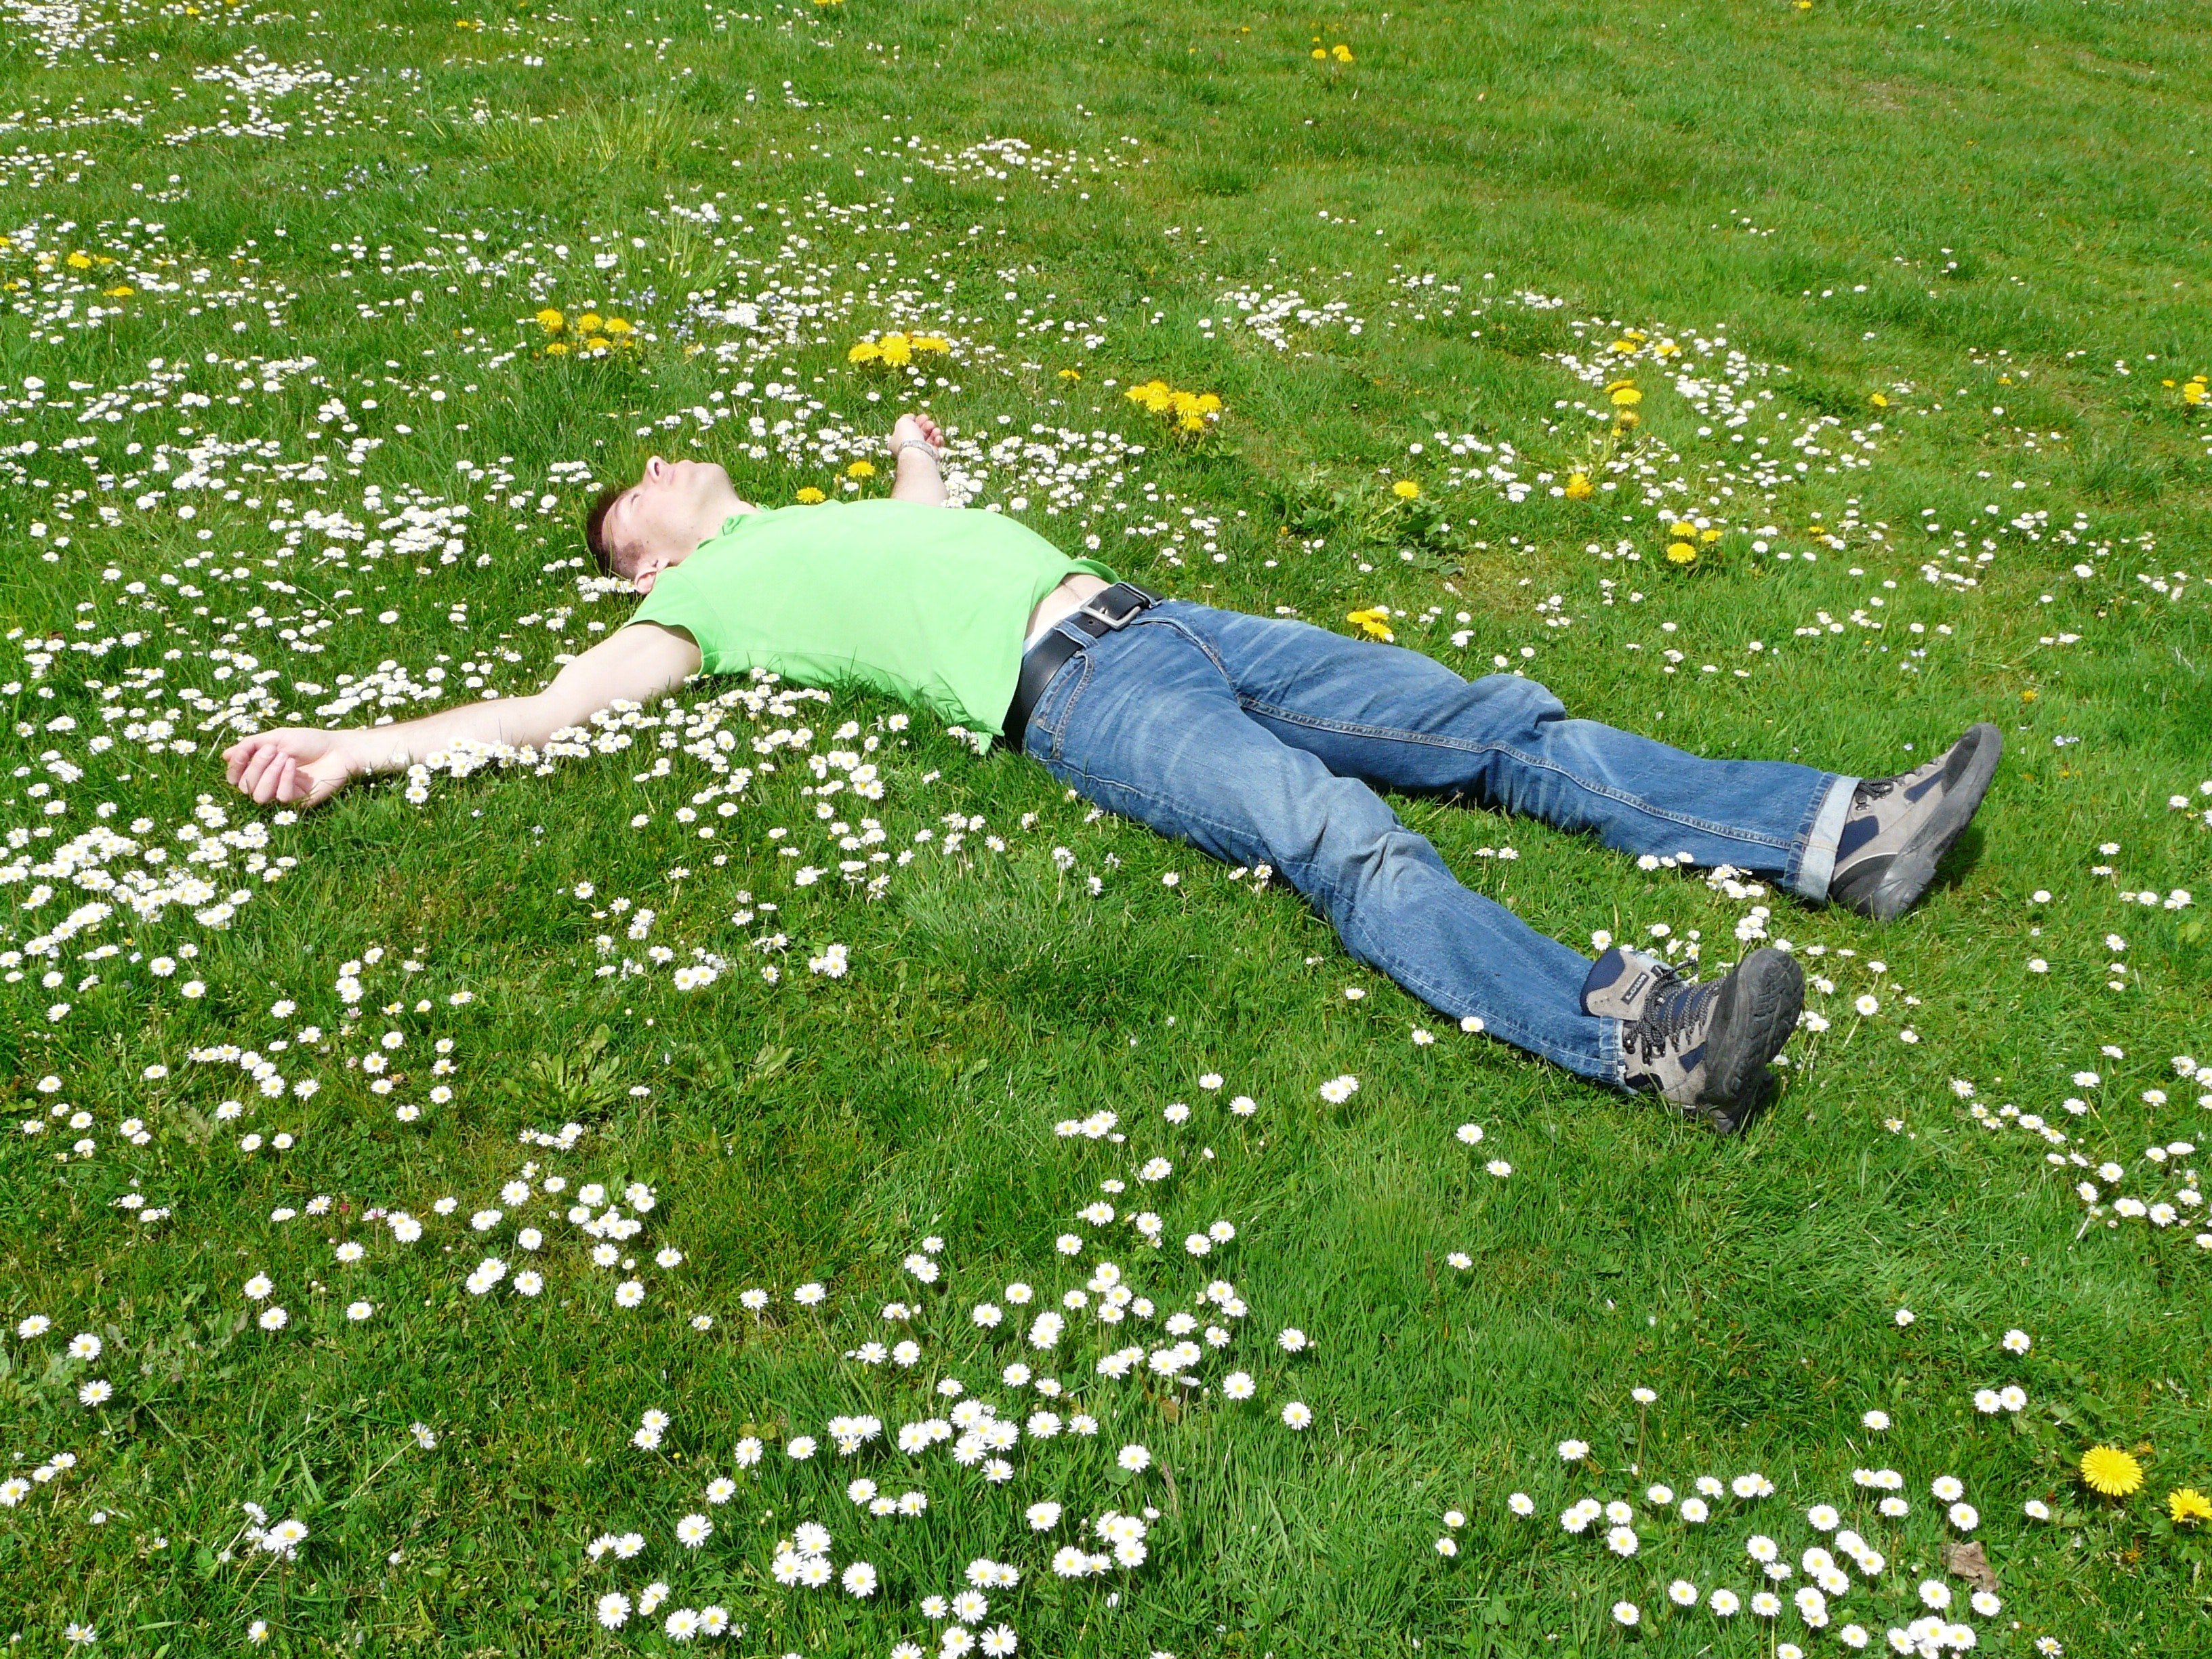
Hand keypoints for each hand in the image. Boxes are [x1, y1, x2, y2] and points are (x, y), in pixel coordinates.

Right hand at [221, 728, 357, 809]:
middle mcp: (269, 783)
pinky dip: (284, 779)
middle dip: (256, 765)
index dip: (234, 768)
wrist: (339, 749)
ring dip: (268, 774)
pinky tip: (293, 766)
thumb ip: (250, 745)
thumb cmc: (309, 741)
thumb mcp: (276, 737)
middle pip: (245, 786)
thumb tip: (225, 756)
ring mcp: (282, 793)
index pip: (235, 777)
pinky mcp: (298, 801)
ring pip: (258, 796)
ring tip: (285, 757)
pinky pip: (280, 797)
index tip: (243, 754)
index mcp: (261, 768)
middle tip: (273, 749)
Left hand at [890, 410, 942, 457]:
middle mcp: (909, 446)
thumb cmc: (907, 437)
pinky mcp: (930, 455)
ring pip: (929, 438)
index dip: (917, 420)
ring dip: (934, 431)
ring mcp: (920, 451)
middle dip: (927, 425)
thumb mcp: (902, 421)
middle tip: (930, 423)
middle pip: (920, 432)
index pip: (908, 428)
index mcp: (898, 440)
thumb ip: (907, 417)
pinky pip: (936, 445)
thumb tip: (912, 417)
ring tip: (936, 430)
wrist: (917, 453)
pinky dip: (938, 440)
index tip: (923, 417)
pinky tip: (938, 437)